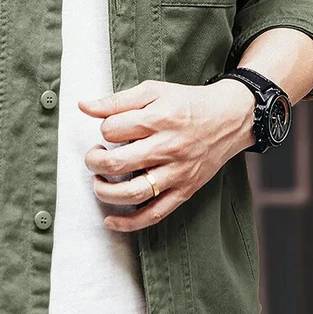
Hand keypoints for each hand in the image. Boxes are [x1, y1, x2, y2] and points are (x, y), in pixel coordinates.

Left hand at [78, 78, 255, 232]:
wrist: (229, 118)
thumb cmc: (186, 103)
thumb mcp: (152, 91)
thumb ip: (116, 100)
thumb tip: (83, 106)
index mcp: (157, 119)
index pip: (112, 130)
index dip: (103, 130)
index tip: (108, 130)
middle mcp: (167, 147)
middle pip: (117, 163)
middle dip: (94, 162)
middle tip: (95, 156)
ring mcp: (176, 172)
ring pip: (133, 193)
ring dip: (105, 191)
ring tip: (99, 180)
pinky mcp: (184, 191)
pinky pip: (154, 214)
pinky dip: (129, 222)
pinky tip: (110, 221)